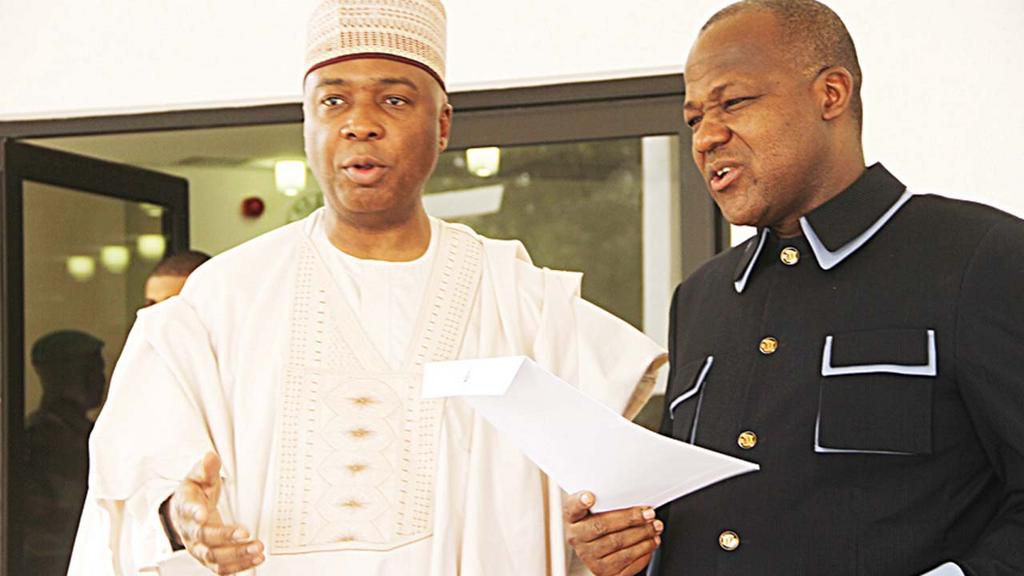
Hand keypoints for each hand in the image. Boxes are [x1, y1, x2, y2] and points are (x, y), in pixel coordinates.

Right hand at [169, 452, 264, 574]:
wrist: (185, 512)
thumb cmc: (194, 494)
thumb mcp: (199, 477)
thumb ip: (206, 469)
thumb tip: (210, 457)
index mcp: (186, 509)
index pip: (188, 512)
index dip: (195, 513)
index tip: (203, 514)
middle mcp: (190, 532)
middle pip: (204, 539)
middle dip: (225, 537)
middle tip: (246, 534)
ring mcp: (199, 547)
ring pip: (214, 557)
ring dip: (237, 555)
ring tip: (257, 549)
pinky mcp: (209, 558)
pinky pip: (222, 568)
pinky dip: (239, 566)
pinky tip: (256, 559)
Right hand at [564, 491, 661, 575]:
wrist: (594, 547)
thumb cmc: (597, 521)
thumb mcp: (595, 507)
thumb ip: (604, 498)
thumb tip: (627, 490)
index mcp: (573, 517)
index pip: (573, 508)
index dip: (580, 502)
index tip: (589, 497)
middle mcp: (577, 538)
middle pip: (603, 526)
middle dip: (630, 519)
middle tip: (648, 514)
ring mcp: (588, 557)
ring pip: (618, 545)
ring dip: (642, 536)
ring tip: (654, 527)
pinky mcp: (602, 572)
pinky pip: (626, 562)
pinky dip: (643, 552)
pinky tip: (650, 542)